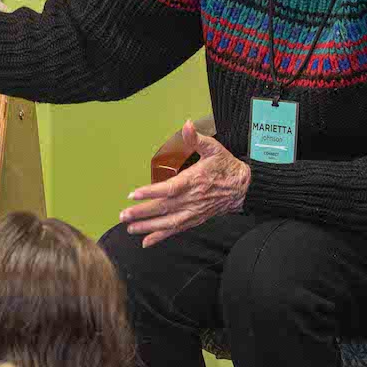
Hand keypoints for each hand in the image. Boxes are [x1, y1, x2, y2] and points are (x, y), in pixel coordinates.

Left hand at [117, 120, 250, 246]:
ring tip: (129, 228)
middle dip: (142, 212)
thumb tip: (187, 125)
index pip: (170, 188)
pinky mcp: (194, 219)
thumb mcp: (214, 148)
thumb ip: (196, 138)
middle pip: (164, 208)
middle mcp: (192, 199)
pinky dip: (161, 236)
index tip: (134, 194)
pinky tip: (146, 241)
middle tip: (124, 215)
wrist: (243, 187)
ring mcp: (193, 211)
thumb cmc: (226, 167)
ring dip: (148, 226)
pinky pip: (176, 230)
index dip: (151, 192)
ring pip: (168, 222)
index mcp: (194, 180)